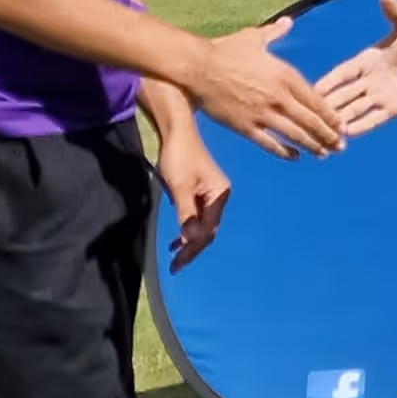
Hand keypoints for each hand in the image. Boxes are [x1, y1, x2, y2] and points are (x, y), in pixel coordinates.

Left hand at [156, 130, 232, 270]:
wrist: (177, 131)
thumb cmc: (179, 156)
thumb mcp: (179, 186)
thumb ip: (186, 212)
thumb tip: (192, 238)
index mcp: (220, 195)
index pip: (209, 229)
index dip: (193, 248)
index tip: (178, 263)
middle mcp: (220, 196)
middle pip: (208, 230)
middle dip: (193, 249)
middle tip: (176, 266)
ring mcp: (212, 194)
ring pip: (202, 225)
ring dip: (190, 241)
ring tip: (176, 257)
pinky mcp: (202, 192)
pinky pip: (197, 216)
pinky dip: (188, 228)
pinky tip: (178, 238)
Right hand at [188, 18, 343, 158]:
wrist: (198, 67)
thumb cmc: (226, 49)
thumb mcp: (254, 37)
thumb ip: (275, 32)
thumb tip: (288, 21)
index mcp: (284, 75)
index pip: (316, 99)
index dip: (330, 115)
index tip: (341, 124)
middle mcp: (278, 96)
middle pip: (310, 121)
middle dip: (328, 135)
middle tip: (340, 145)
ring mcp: (262, 113)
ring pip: (294, 135)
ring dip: (312, 146)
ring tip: (323, 154)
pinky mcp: (245, 126)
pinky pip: (270, 143)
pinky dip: (284, 152)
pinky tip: (295, 156)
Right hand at [317, 0, 396, 136]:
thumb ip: (396, 12)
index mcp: (367, 60)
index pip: (343, 72)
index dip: (329, 81)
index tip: (311, 89)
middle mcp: (369, 79)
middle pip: (344, 94)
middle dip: (328, 104)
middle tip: (309, 115)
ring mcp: (380, 95)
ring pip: (355, 109)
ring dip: (341, 118)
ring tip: (326, 130)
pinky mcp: (394, 107)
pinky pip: (374, 118)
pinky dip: (362, 126)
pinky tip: (347, 135)